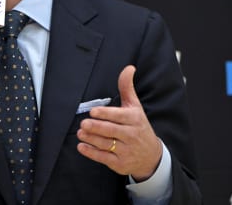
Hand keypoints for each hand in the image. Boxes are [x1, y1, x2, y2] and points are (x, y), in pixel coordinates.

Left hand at [76, 65, 161, 180]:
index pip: (119, 116)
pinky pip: (103, 157)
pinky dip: (91, 153)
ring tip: (80, 133)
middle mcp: (131, 135)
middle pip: (111, 131)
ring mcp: (126, 150)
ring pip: (106, 144)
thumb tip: (129, 67)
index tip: (93, 112)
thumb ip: (127, 87)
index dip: (105, 114)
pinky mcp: (119, 163)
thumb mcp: (135, 107)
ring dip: (91, 139)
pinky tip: (82, 146)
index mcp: (134, 119)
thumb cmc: (139, 127)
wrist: (151, 156)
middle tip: (83, 124)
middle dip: (96, 127)